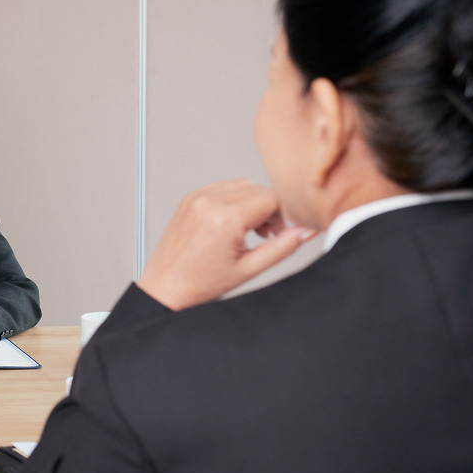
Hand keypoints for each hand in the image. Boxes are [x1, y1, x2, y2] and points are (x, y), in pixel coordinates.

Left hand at [137, 179, 315, 310]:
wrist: (166, 288)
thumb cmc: (200, 283)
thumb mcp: (249, 269)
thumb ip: (283, 247)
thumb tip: (307, 231)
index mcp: (224, 219)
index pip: (271, 198)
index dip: (282, 216)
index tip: (277, 234)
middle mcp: (208, 202)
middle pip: (258, 189)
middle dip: (268, 209)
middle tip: (264, 235)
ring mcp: (196, 198)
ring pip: (241, 185)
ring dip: (251, 202)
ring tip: (246, 230)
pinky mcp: (188, 199)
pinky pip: (221, 187)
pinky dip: (232, 200)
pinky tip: (230, 224)